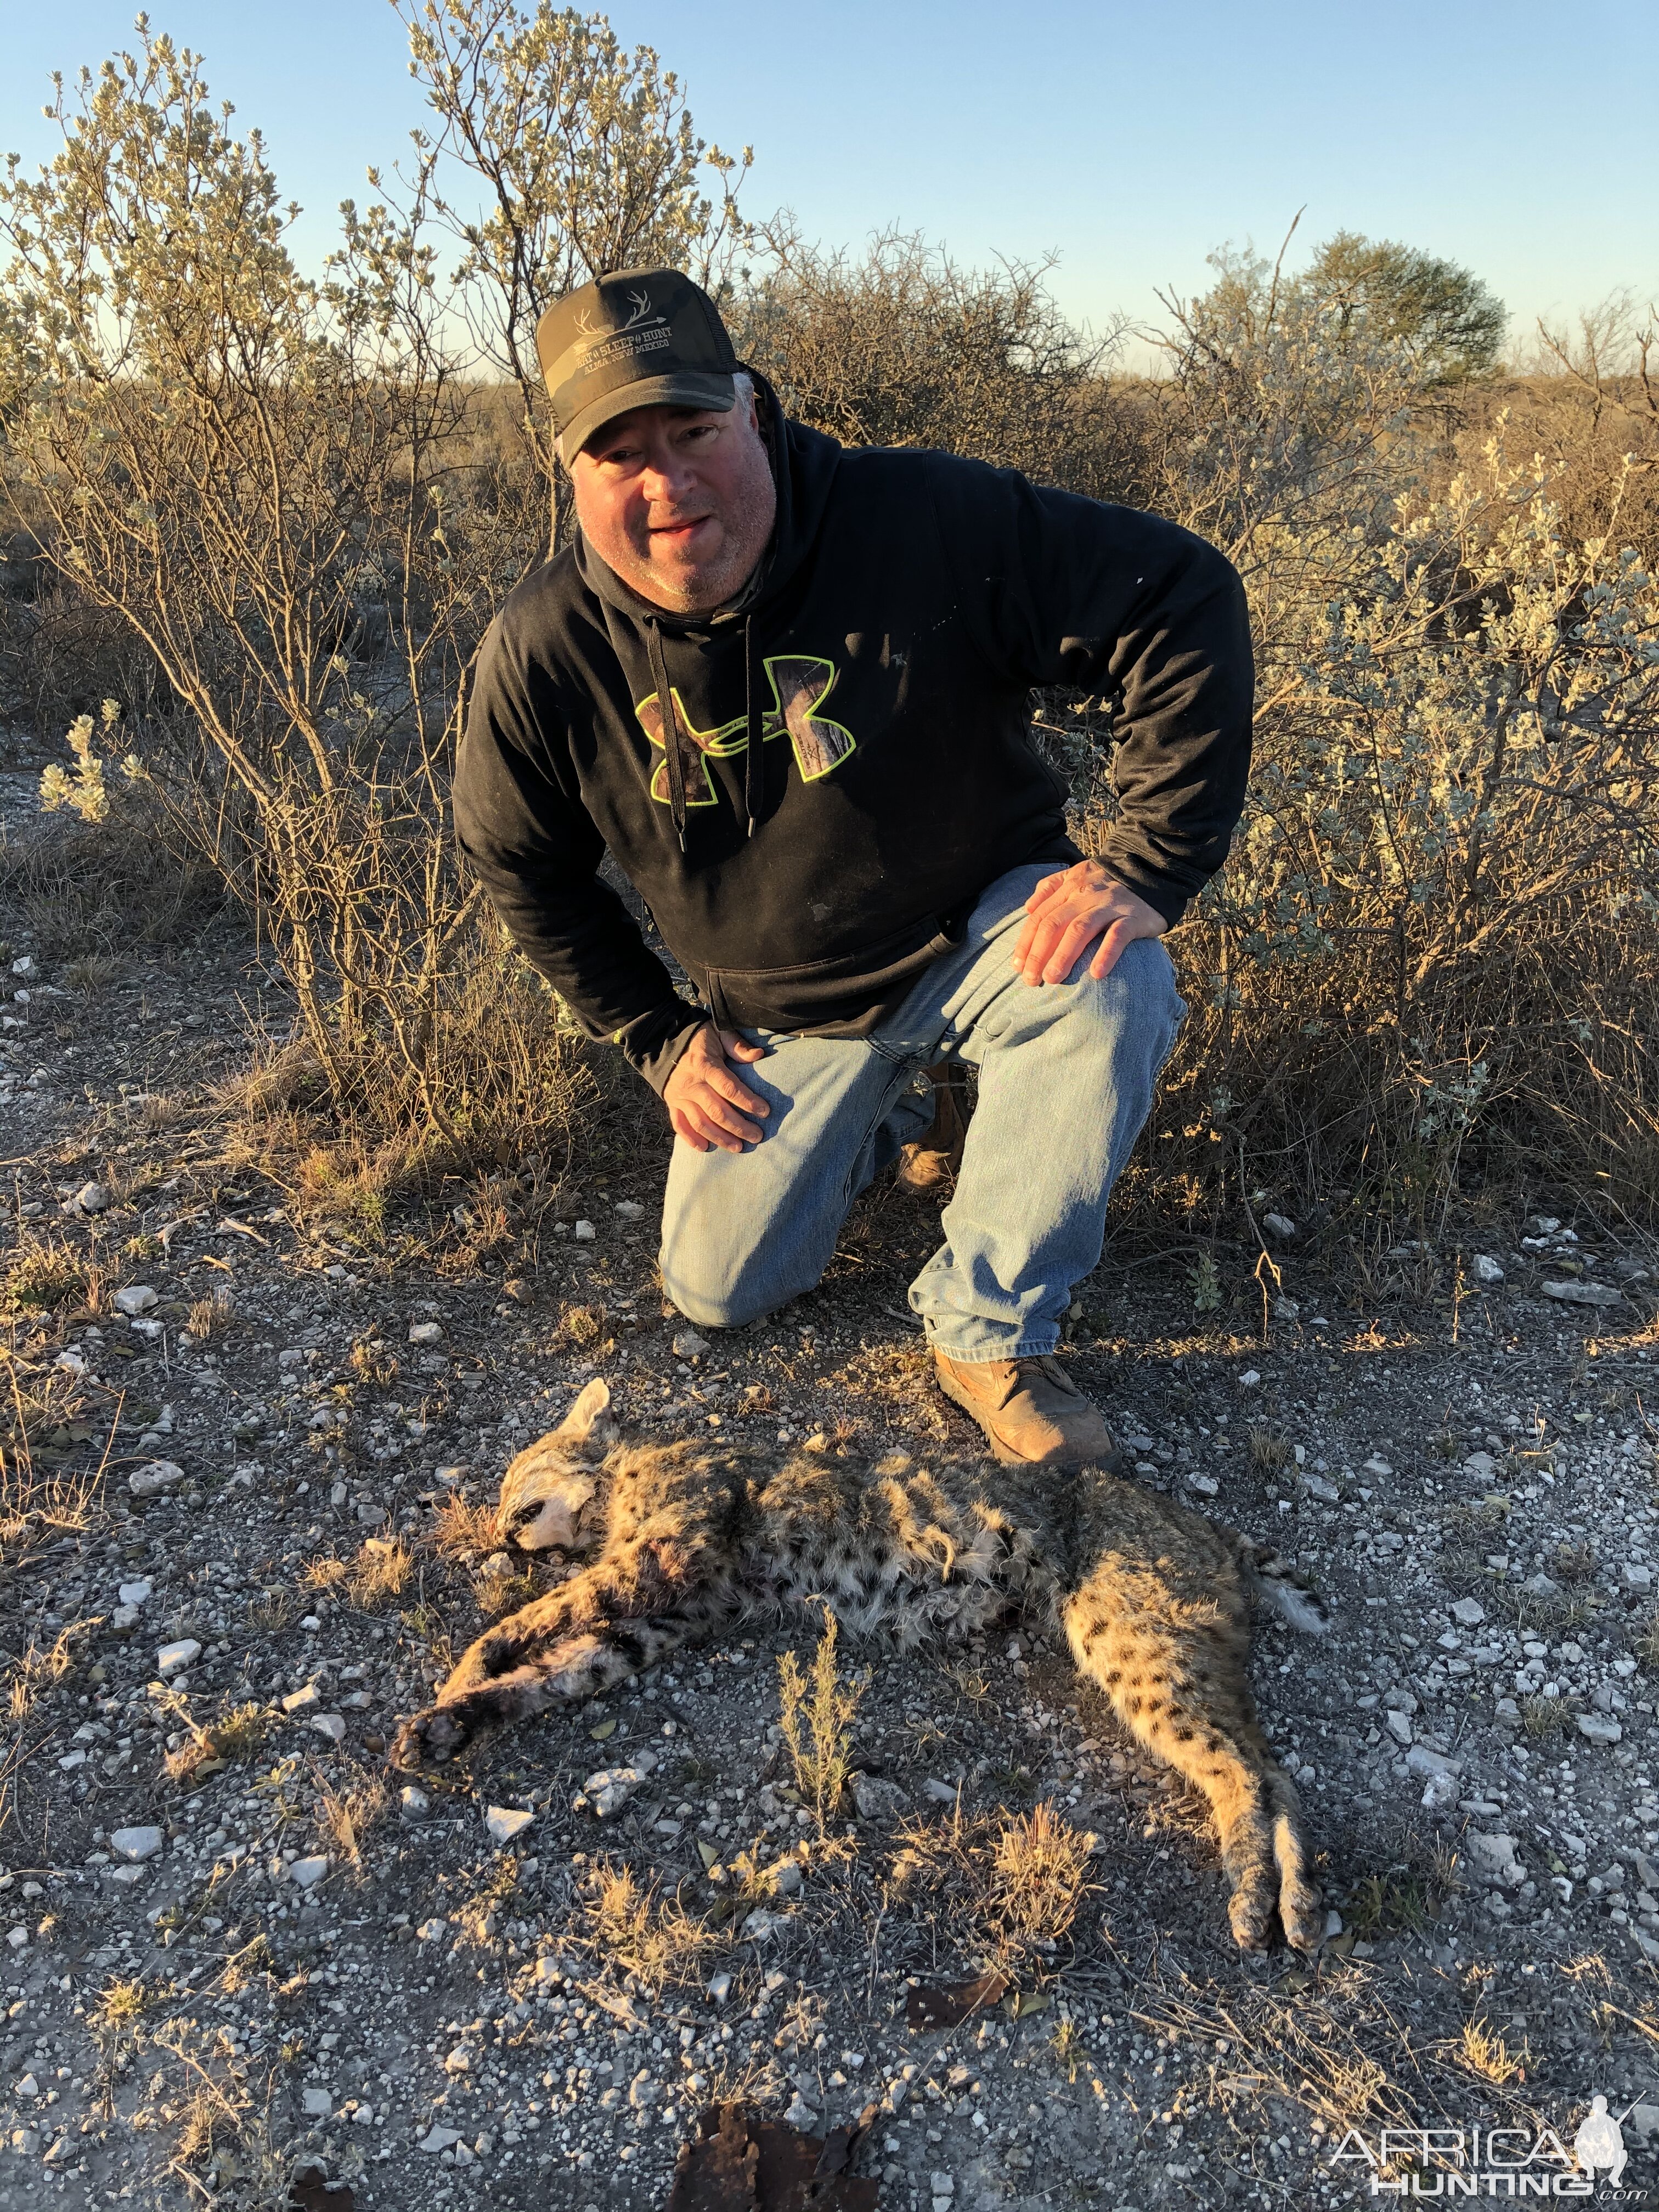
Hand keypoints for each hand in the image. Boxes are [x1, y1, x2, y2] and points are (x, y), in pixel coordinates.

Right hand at [663, 1022, 769, 1152]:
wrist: (665, 1041)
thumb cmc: (699, 1038)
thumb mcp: (719, 1033)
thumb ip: (737, 1045)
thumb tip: (758, 1055)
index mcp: (704, 1065)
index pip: (729, 1088)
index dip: (748, 1101)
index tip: (765, 1111)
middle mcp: (690, 1084)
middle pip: (717, 1111)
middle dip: (739, 1127)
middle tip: (757, 1136)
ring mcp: (679, 1096)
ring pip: (700, 1123)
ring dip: (720, 1138)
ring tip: (738, 1147)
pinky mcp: (671, 1103)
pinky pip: (679, 1125)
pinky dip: (691, 1139)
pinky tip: (705, 1148)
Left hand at [1013, 861, 1167, 983]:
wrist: (1151, 869)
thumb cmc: (1108, 882)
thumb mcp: (1076, 876)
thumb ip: (1050, 887)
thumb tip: (1027, 908)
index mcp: (1070, 886)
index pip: (1041, 916)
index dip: (1026, 942)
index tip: (1017, 966)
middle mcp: (1086, 894)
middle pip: (1055, 924)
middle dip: (1039, 954)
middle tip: (1030, 980)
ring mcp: (1109, 905)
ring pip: (1080, 929)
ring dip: (1063, 956)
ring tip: (1052, 979)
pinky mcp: (1133, 916)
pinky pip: (1118, 936)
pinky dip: (1106, 954)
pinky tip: (1096, 974)